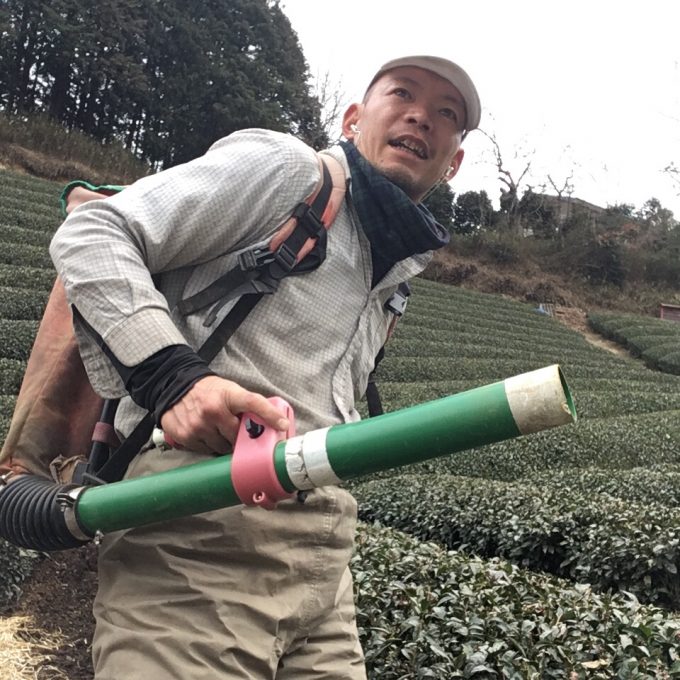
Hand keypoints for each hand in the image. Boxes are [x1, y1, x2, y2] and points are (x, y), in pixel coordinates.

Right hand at [159, 376, 289, 453]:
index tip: (283, 424)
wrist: (176, 385)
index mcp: (229, 395)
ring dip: (223, 443)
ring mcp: (198, 425)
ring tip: (218, 430)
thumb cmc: (209, 391)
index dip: (270, 415)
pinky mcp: (185, 436)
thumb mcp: (230, 390)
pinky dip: (208, 445)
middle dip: (239, 437)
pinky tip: (204, 433)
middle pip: (238, 436)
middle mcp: (213, 410)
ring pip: (222, 447)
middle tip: (236, 432)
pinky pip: (204, 451)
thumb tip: (272, 424)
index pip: (254, 404)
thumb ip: (247, 405)